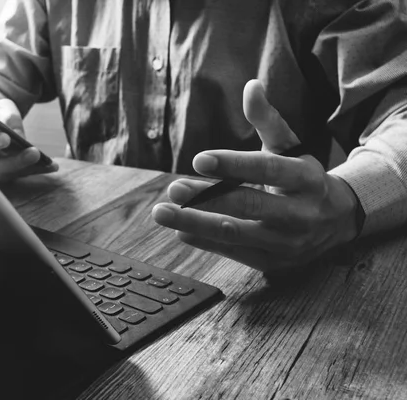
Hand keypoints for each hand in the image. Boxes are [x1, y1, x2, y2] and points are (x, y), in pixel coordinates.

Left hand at [152, 80, 359, 272]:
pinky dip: (204, 241)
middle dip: (206, 198)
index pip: (267, 169)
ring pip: (235, 233)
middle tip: (173, 189)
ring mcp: (287, 242)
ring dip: (195, 223)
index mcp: (305, 179)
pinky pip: (234, 253)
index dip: (232, 165)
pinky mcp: (274, 262)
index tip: (198, 160)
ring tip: (163, 212)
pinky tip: (180, 230)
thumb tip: (251, 86)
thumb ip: (268, 120)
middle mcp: (299, 213)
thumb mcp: (292, 148)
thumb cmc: (303, 179)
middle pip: (248, 205)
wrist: (337, 222)